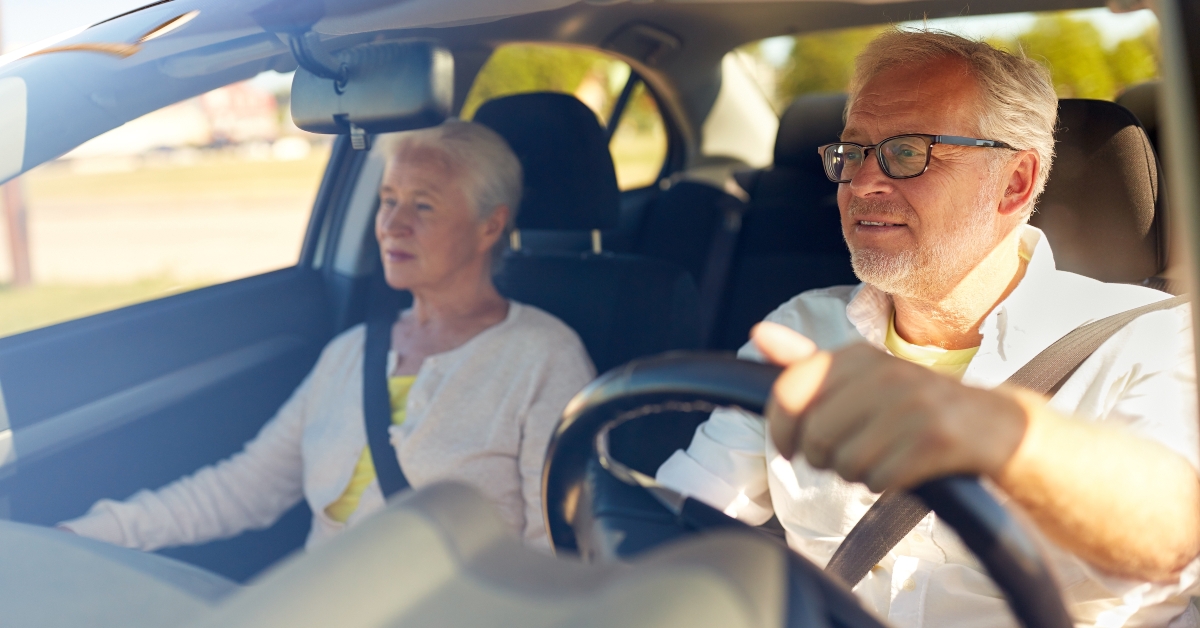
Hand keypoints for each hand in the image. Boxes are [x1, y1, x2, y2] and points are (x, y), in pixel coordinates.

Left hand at [752, 321, 1028, 491]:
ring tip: (881, 457)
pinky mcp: (937, 439)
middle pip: (814, 436)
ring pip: (845, 464)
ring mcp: (913, 404)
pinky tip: (904, 468)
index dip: (780, 428)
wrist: (996, 427)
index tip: (789, 446)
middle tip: (844, 457)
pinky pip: (880, 479)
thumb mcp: (861, 377)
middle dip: (822, 459)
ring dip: (857, 473)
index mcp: (858, 356)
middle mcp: (884, 373)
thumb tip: (759, 333)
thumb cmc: (914, 406)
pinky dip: (885, 483)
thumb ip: (807, 363)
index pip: (789, 391)